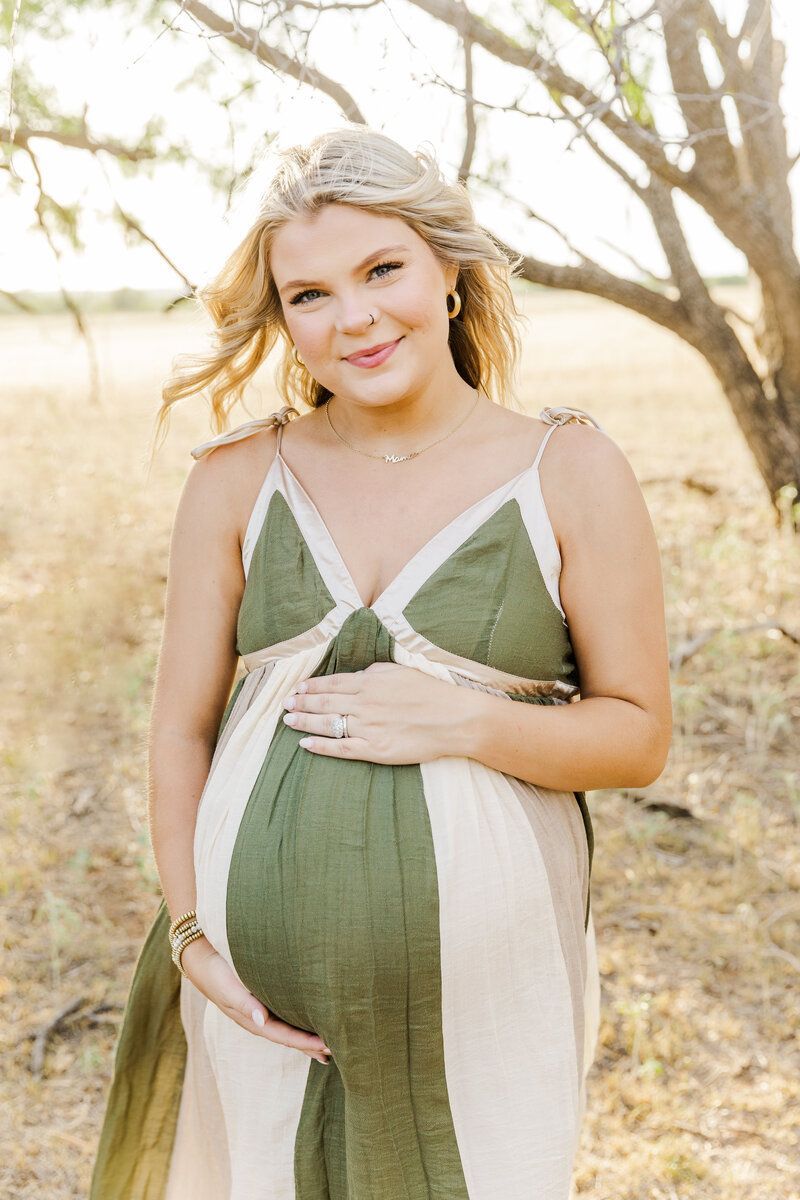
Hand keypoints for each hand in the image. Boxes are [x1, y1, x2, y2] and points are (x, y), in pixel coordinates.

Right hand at [180, 936, 330, 1064]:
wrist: (201, 958)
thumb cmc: (217, 973)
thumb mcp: (228, 988)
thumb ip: (244, 1003)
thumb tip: (262, 1020)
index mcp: (252, 1021)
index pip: (284, 1036)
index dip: (306, 1043)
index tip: (327, 1046)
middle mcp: (259, 1020)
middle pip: (289, 1037)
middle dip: (311, 1045)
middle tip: (339, 1050)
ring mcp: (259, 1011)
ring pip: (288, 1028)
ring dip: (307, 1037)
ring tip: (328, 1044)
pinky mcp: (261, 999)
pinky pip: (284, 1015)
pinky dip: (299, 1022)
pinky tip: (310, 1021)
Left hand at [280, 661, 463, 763]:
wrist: (454, 719)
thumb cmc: (432, 692)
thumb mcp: (400, 671)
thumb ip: (374, 673)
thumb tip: (356, 677)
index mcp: (370, 682)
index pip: (332, 683)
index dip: (311, 686)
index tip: (297, 687)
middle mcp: (364, 703)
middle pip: (324, 702)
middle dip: (301, 702)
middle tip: (284, 703)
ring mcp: (367, 727)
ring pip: (327, 724)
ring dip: (304, 721)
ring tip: (287, 719)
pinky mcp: (374, 750)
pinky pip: (340, 748)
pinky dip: (320, 746)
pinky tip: (305, 744)